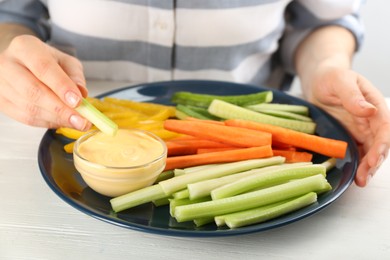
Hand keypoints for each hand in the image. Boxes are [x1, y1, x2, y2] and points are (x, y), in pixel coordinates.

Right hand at [0, 35, 89, 129]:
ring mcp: (1, 85)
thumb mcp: (65, 61)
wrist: (20, 64)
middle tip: (81, 120)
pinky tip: (62, 121)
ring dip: (56, 119)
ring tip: (76, 122)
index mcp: (25, 47)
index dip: (61, 86)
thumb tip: (81, 93)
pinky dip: (48, 123)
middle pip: (33, 91)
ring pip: (29, 108)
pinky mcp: (1, 103)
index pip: (43, 67)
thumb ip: (75, 75)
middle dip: (60, 109)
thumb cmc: (45, 61)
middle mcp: (8, 64)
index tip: (77, 101)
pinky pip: (26, 118)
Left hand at [303, 65, 389, 186]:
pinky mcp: (350, 136)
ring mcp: (361, 130)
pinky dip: (357, 165)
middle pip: (379, 144)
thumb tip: (370, 110)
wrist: (320, 81)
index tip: (373, 159)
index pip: (384, 127)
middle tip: (363, 177)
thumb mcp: (339, 81)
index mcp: (374, 105)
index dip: (381, 144)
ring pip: (370, 152)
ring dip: (368, 168)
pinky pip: (358, 152)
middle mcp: (371, 120)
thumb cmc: (330, 77)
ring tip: (360, 181)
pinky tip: (353, 176)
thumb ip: (352, 96)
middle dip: (374, 162)